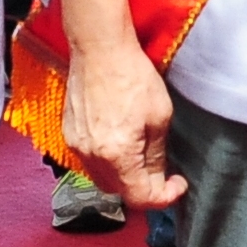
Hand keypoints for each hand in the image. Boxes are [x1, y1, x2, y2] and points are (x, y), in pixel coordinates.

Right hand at [64, 34, 183, 210]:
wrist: (99, 49)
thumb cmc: (131, 75)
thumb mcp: (159, 116)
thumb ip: (157, 154)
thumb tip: (158, 177)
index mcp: (118, 154)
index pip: (140, 197)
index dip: (164, 196)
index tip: (176, 184)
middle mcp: (93, 156)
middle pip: (120, 192)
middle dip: (144, 188)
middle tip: (164, 172)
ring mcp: (77, 146)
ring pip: (103, 179)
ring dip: (125, 177)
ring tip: (143, 156)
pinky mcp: (70, 134)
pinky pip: (90, 162)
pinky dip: (108, 162)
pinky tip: (122, 143)